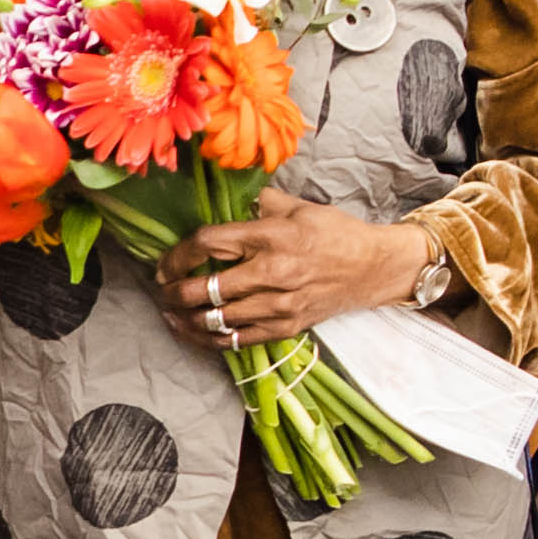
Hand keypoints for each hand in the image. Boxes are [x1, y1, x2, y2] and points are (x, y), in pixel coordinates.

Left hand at [159, 191, 434, 349]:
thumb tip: (232, 198)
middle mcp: (271, 272)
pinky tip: (194, 332)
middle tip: (162, 289)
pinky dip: (210, 339)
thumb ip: (262, 202)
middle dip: (174, 291)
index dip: (177, 255)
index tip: (165, 262)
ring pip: (217, 320)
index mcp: (270, 236)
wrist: (374, 267)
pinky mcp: (286, 327)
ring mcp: (279, 305)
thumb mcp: (300, 206)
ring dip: (186, 319)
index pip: (209, 244)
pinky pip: (239, 340)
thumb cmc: (336, 233)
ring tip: (170, 312)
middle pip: (206, 288)